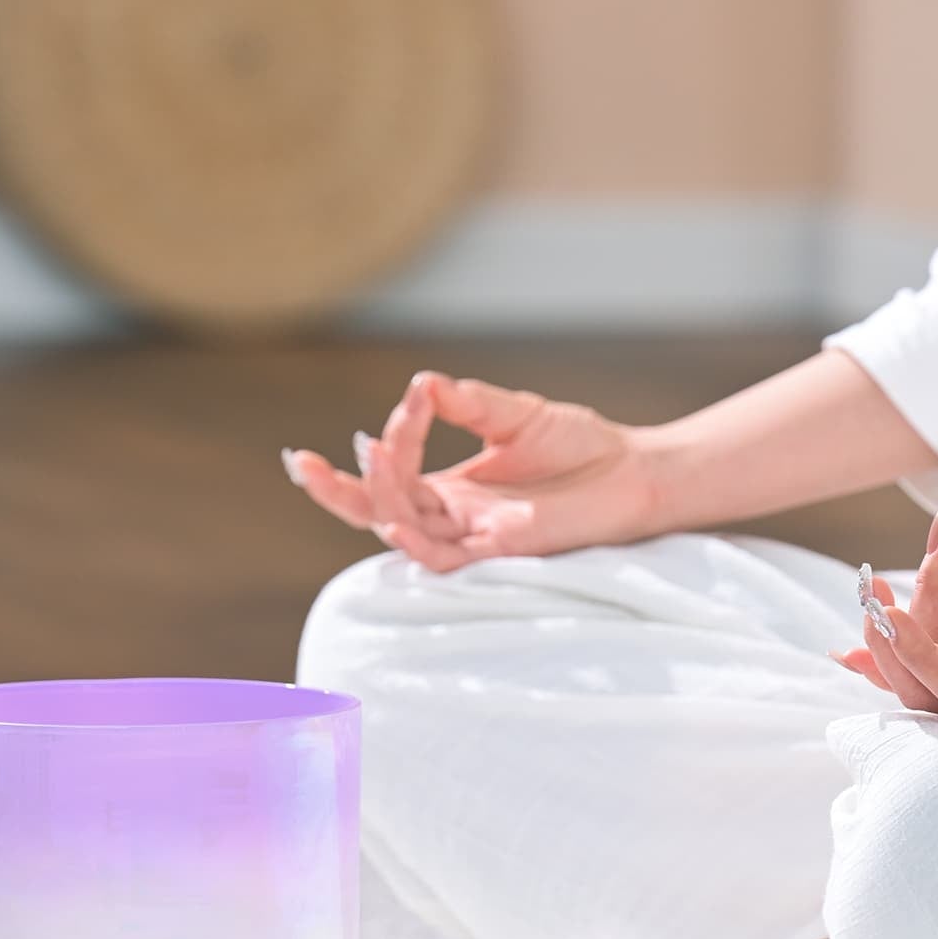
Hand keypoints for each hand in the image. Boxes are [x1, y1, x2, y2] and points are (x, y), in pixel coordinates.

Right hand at [283, 372, 659, 571]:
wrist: (635, 474)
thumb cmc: (581, 450)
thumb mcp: (516, 413)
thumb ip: (470, 402)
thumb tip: (422, 382)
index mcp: (448, 488)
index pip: (392, 473)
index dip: (383, 444)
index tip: (407, 403)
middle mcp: (452, 515)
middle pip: (376, 509)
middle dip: (335, 490)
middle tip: (302, 464)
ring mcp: (472, 535)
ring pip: (403, 528)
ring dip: (378, 497)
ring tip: (364, 458)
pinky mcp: (500, 551)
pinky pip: (443, 556)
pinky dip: (413, 538)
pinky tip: (392, 516)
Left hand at [832, 511, 937, 720]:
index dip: (918, 654)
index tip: (890, 611)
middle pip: (928, 691)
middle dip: (893, 639)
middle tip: (876, 584)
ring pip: (924, 686)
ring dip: (888, 641)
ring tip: (872, 590)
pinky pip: (931, 675)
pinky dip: (896, 656)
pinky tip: (856, 646)